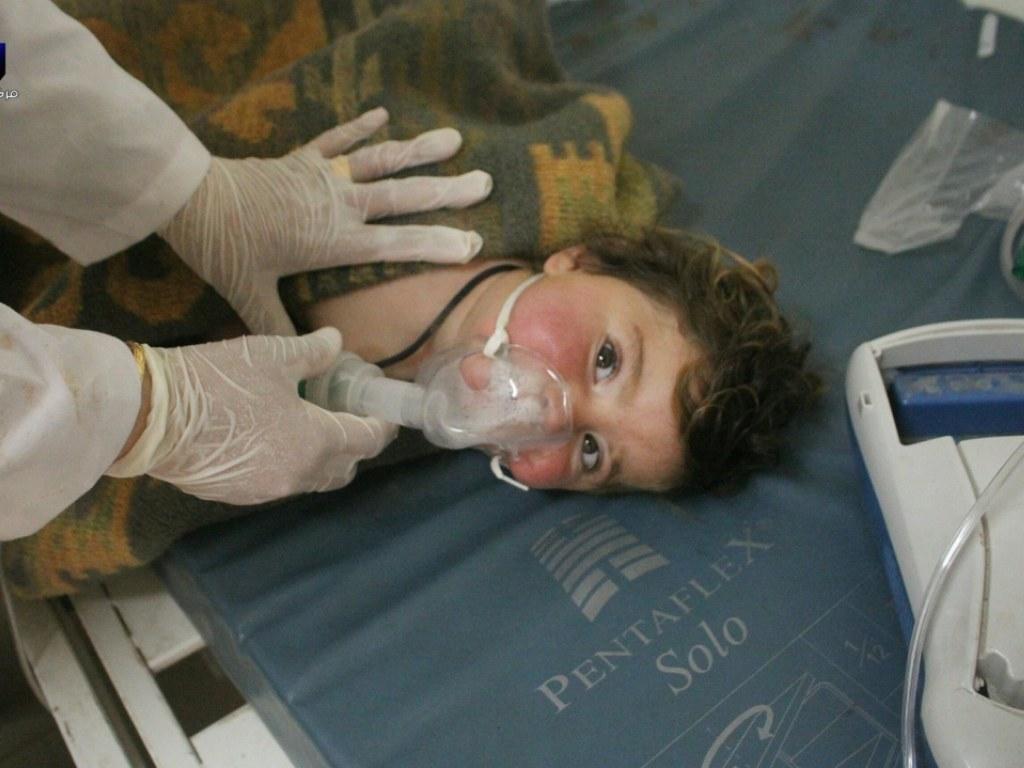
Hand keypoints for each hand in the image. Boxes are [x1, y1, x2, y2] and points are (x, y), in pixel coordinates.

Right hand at [107, 328, 394, 503]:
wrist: (148, 415)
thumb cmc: (218, 380)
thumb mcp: (272, 355)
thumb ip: (313, 352)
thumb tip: (336, 341)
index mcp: (315, 442)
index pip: (366, 441)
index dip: (382, 425)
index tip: (385, 412)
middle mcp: (296, 475)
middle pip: (344, 468)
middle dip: (355, 446)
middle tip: (349, 416)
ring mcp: (264, 490)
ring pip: (310, 479)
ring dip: (321, 458)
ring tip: (312, 425)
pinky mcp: (235, 494)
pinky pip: (277, 483)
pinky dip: (287, 464)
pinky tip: (272, 438)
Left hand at [159, 107, 492, 335]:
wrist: (190, 197)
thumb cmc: (225, 248)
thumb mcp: (251, 295)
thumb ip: (282, 329)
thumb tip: (306, 361)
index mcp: (334, 241)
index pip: (396, 245)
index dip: (436, 244)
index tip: (471, 243)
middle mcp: (339, 205)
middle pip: (402, 197)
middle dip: (446, 191)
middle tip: (484, 182)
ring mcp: (322, 177)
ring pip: (380, 161)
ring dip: (418, 150)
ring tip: (454, 140)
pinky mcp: (301, 159)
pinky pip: (336, 141)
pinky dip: (359, 127)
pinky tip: (383, 114)